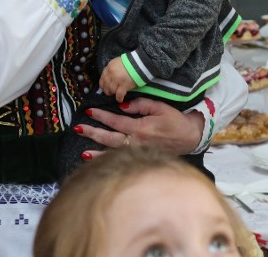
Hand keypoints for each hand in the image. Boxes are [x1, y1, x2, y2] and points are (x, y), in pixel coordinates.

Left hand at [78, 97, 203, 157]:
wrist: (190, 138)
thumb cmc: (175, 121)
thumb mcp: (159, 106)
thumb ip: (140, 105)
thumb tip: (122, 107)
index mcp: (140, 128)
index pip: (115, 121)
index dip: (101, 116)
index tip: (89, 111)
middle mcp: (137, 142)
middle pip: (110, 139)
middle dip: (92, 133)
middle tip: (77, 128)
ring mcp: (139, 153)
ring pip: (114, 154)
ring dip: (97, 153)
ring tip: (83, 153)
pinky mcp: (142, 159)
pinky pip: (122, 161)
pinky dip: (109, 163)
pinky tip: (98, 164)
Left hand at [99, 57, 135, 102]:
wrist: (140, 63)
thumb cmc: (130, 62)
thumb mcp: (117, 62)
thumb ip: (112, 69)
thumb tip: (109, 76)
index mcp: (109, 67)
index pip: (102, 77)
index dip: (102, 84)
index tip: (103, 87)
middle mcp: (111, 74)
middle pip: (105, 84)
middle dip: (106, 90)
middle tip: (109, 93)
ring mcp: (117, 80)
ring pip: (111, 90)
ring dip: (112, 93)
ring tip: (114, 95)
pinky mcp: (124, 85)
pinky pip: (119, 94)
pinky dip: (119, 98)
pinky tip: (119, 100)